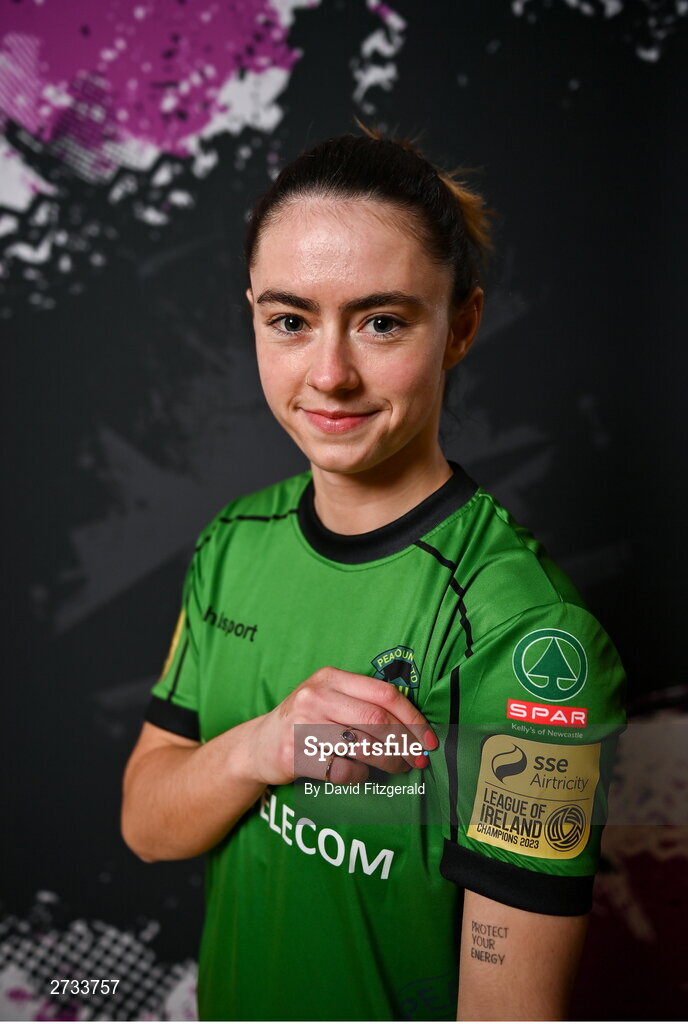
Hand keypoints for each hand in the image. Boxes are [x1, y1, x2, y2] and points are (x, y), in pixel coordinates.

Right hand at [246, 666, 437, 785]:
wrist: (259, 744)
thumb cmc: (306, 721)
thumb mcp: (329, 698)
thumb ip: (363, 702)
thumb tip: (415, 726)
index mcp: (330, 677)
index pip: (384, 694)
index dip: (413, 718)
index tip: (430, 739)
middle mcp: (316, 696)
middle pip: (377, 721)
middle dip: (406, 743)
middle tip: (418, 759)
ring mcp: (304, 725)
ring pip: (364, 746)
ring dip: (390, 762)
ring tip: (398, 767)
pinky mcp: (296, 754)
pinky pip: (343, 769)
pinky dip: (359, 776)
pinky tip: (358, 774)